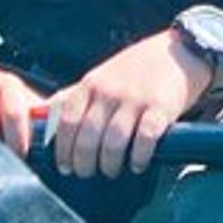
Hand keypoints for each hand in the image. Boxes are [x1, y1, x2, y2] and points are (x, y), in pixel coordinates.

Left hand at [47, 31, 211, 178]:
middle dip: (85, 163)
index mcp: (92, 84)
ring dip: (110, 164)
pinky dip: (138, 157)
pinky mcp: (161, 107)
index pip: (66, 122)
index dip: (63, 150)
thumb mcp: (101, 75)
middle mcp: (110, 91)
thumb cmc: (137, 68)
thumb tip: (42, 117)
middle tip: (89, 173)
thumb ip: (76, 96)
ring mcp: (136, 99)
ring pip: (113, 142)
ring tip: (113, 170)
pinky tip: (138, 164)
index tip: (65, 167)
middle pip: (88, 137)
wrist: (180, 50)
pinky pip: (145, 139)